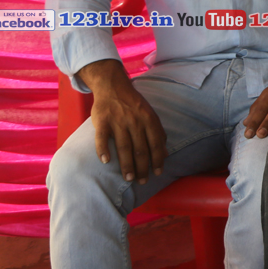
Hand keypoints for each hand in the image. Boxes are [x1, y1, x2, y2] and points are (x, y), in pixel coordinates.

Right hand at [78, 59, 166, 183]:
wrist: (113, 87)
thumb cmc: (134, 105)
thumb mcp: (150, 115)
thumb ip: (158, 133)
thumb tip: (165, 153)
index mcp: (149, 120)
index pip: (155, 144)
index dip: (157, 160)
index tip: (157, 173)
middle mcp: (134, 121)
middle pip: (140, 149)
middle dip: (142, 168)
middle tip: (142, 181)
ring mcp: (118, 121)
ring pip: (123, 147)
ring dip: (126, 165)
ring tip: (128, 178)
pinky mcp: (102, 121)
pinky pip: (102, 138)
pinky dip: (103, 150)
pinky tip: (106, 162)